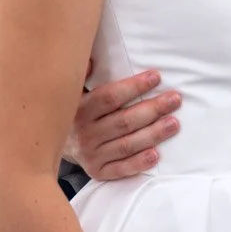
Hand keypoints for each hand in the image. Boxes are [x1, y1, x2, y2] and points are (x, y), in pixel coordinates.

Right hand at [66, 70, 180, 180]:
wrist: (56, 144)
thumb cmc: (77, 111)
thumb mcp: (74, 92)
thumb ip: (82, 75)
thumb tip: (89, 59)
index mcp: (80, 109)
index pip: (110, 97)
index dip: (134, 86)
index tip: (156, 77)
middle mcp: (85, 133)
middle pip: (124, 121)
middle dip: (153, 109)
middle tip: (175, 100)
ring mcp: (91, 154)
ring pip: (126, 145)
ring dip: (153, 134)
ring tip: (174, 124)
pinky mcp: (97, 172)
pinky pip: (120, 169)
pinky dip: (138, 163)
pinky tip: (155, 155)